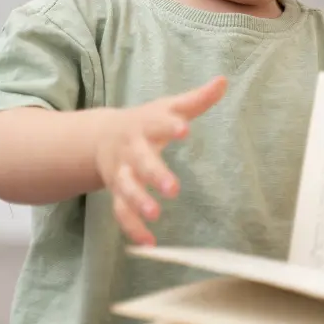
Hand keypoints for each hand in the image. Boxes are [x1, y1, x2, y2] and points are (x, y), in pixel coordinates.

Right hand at [96, 76, 227, 245]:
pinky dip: (132, 228)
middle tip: (172, 188)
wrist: (100, 137)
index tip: (184, 129)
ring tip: (155, 214)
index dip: (170, 127)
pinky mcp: (117, 194)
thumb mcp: (167, 107)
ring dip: (138, 202)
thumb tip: (223, 81)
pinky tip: (149, 243)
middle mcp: (129, 151)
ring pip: (126, 189)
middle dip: (154, 174)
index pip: (157, 124)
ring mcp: (121, 174)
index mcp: (144, 126)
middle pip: (140, 163)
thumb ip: (196, 99)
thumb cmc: (144, 122)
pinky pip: (121, 213)